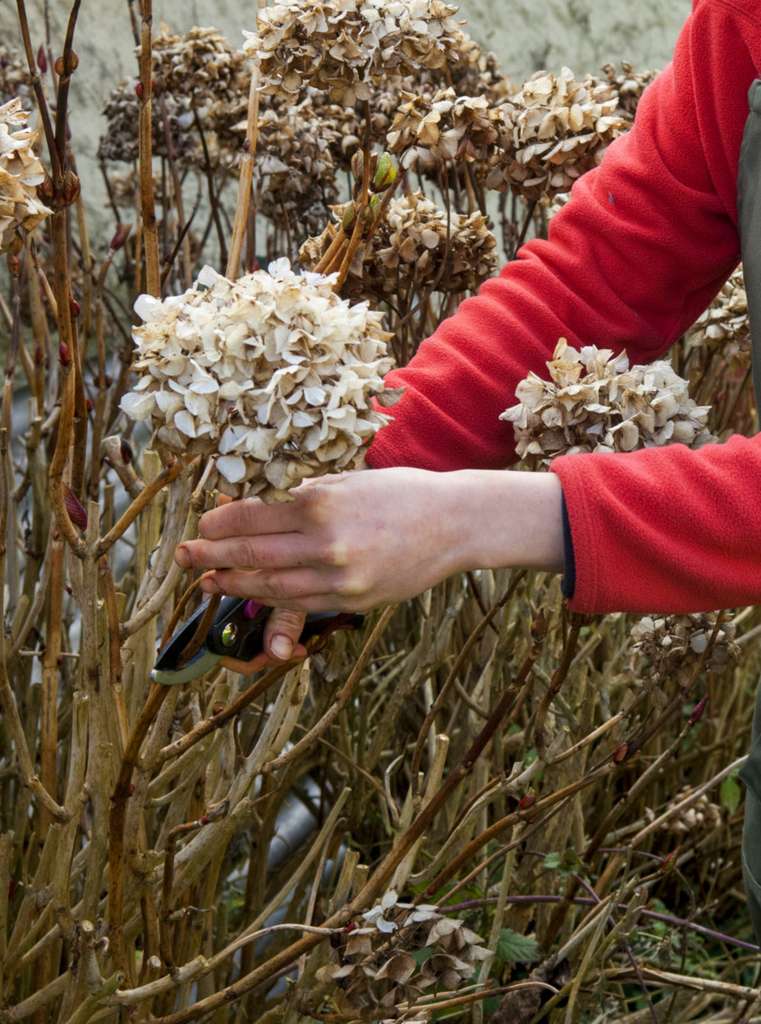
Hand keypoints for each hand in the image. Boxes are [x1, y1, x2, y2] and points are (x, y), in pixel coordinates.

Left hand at [175, 467, 564, 660]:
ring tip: (208, 583)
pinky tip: (254, 596)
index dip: (220, 525)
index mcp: (320, 505)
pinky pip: (303, 603)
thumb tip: (258, 508)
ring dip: (235, 586)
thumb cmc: (399, 493)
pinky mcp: (354, 600)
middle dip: (212, 558)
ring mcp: (340, 578)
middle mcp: (325, 544)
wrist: (453, 523)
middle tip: (183, 558)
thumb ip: (302, 498)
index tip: (202, 526)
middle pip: (253, 555)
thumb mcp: (346, 482)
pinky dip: (273, 601)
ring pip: (272, 587)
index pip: (253, 518)